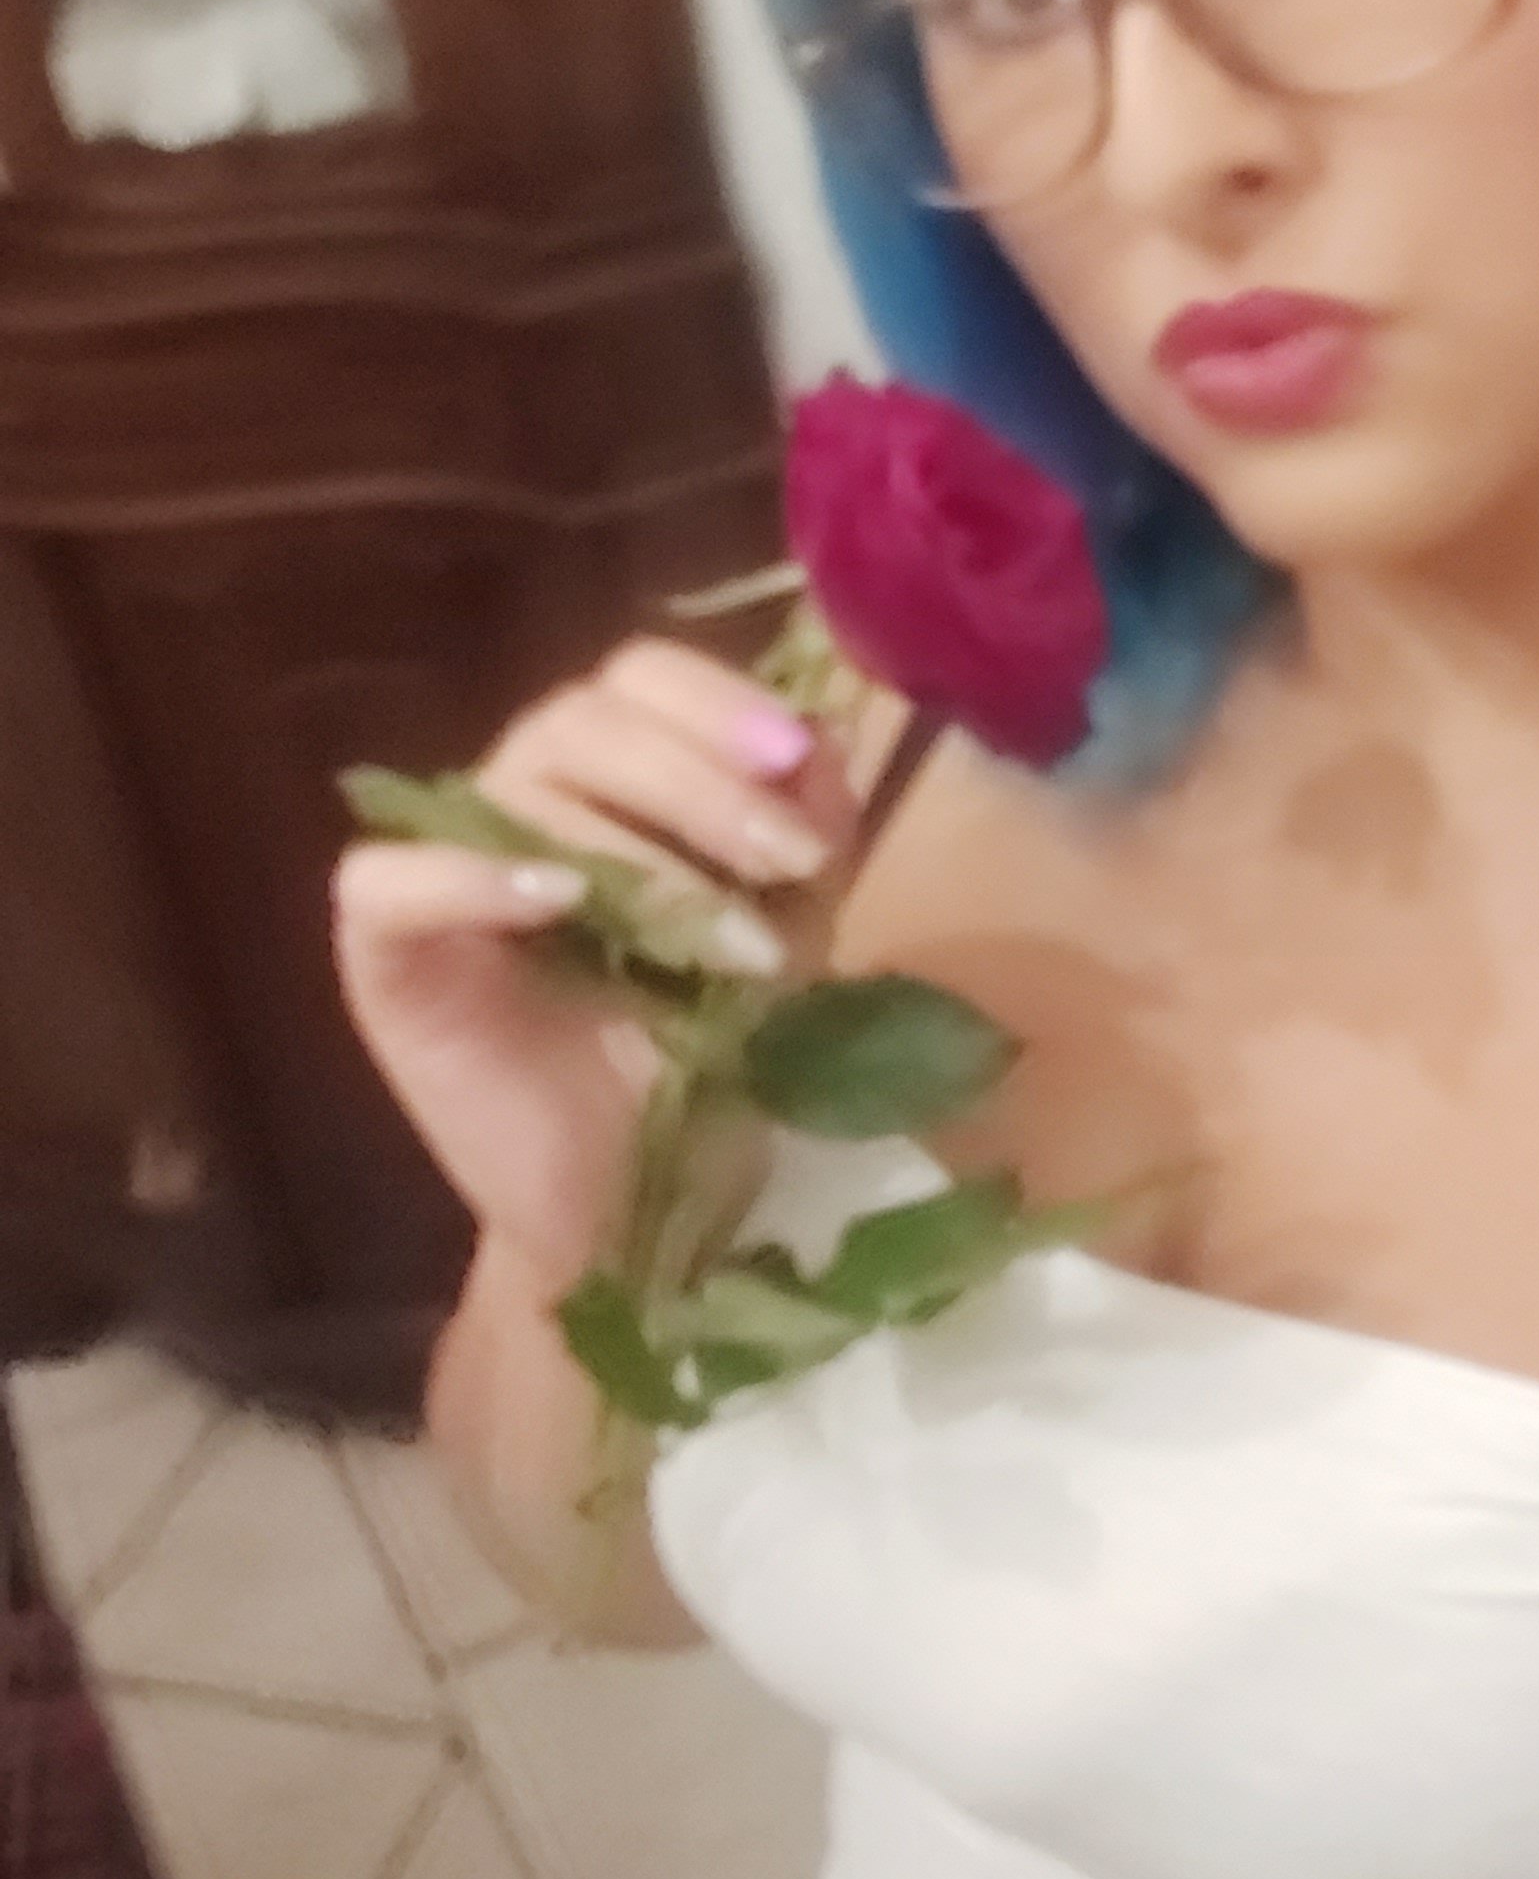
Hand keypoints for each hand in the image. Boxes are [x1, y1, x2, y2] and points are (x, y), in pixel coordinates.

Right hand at [333, 639, 857, 1294]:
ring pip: (512, 785)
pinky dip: (470, 874)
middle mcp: (522, 795)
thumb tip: (814, 738)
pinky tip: (558, 900)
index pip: (642, 677)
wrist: (649, 1202)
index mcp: (614, 773)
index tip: (796, 758)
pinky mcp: (385, 955)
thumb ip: (805, 824)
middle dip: (702, 782)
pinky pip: (390, 879)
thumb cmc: (714, 1052)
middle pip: (584, 717)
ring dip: (640, 854)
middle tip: (790, 862)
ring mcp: (445, 867)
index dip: (717, 701)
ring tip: (731, 946)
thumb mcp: (792, 924)